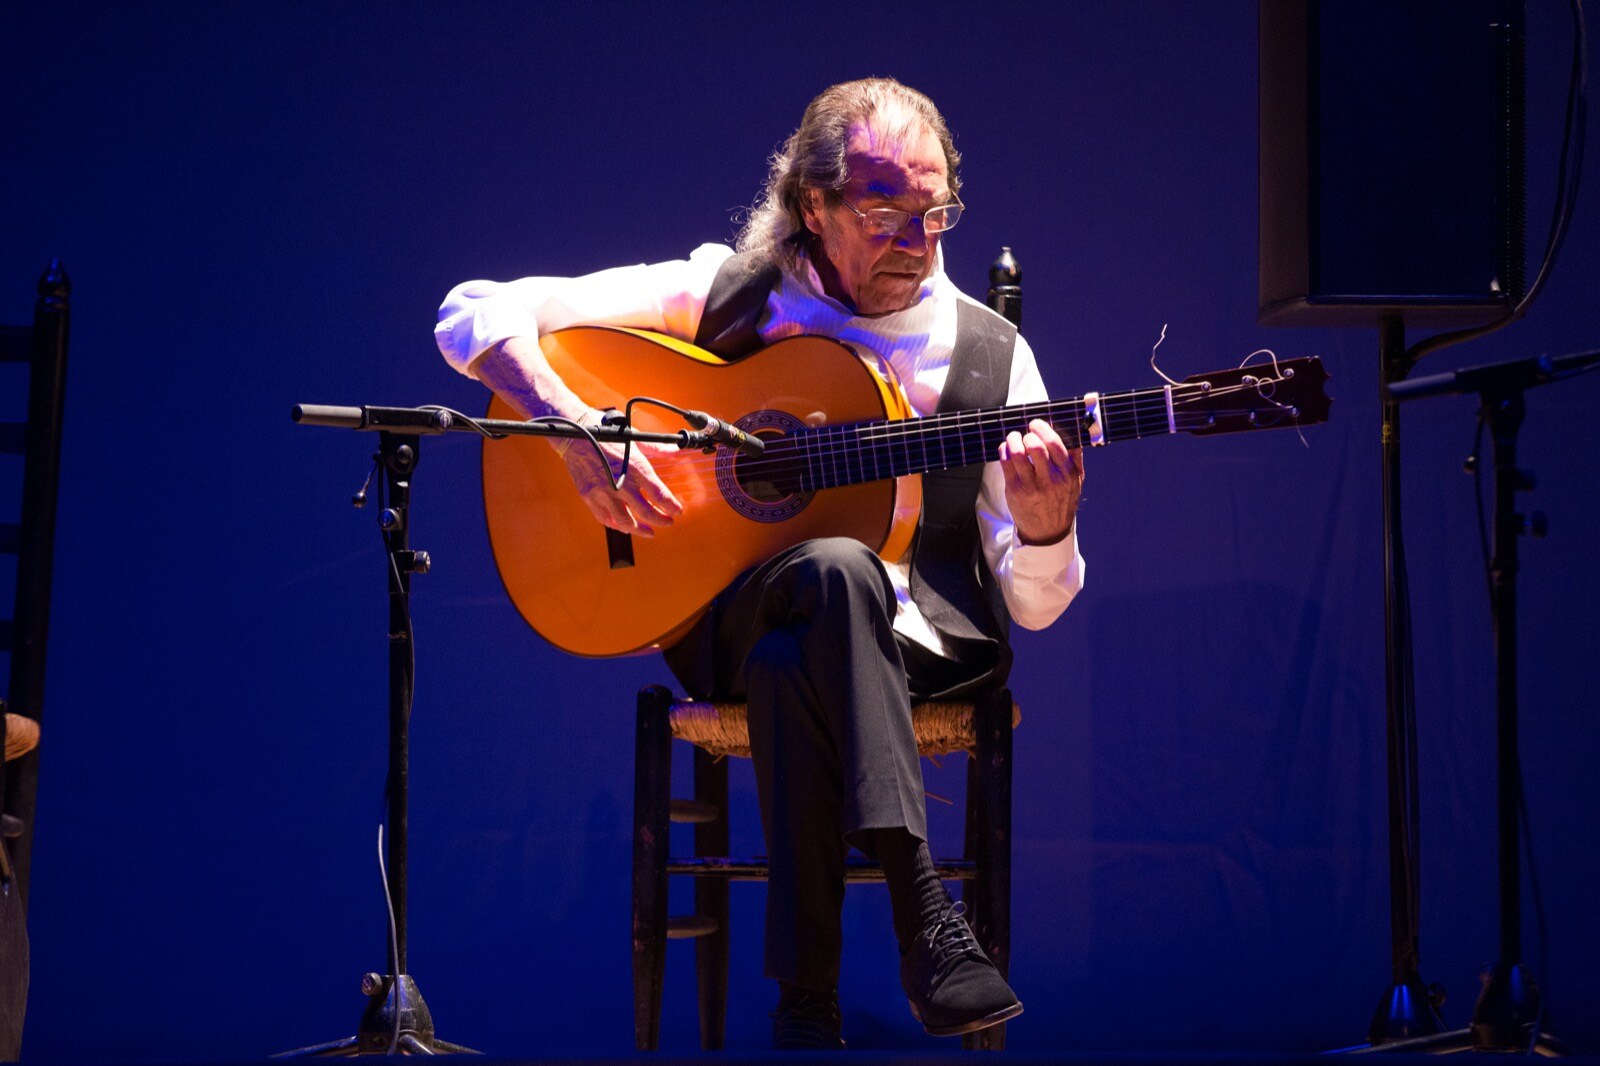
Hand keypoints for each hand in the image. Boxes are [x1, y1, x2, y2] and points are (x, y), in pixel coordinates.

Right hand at [557, 417, 684, 536]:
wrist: (576, 435)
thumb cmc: (606, 435)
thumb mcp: (636, 438)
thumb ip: (657, 448)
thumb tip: (676, 450)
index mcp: (636, 467)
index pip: (660, 494)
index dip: (671, 506)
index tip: (677, 511)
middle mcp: (621, 483)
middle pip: (646, 512)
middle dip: (661, 520)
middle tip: (668, 522)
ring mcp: (604, 492)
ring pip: (626, 521)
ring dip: (640, 530)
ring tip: (649, 532)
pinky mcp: (590, 497)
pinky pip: (606, 518)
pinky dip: (617, 526)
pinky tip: (625, 527)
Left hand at [999, 419, 1083, 545]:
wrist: (1048, 531)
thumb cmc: (1062, 501)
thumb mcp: (1077, 481)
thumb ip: (1075, 457)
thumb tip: (1073, 431)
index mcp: (1067, 473)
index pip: (1054, 443)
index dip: (1042, 428)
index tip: (1035, 424)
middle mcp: (1050, 480)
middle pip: (1035, 446)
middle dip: (1027, 434)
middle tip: (1025, 435)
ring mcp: (1031, 486)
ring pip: (1017, 453)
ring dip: (1013, 440)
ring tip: (1014, 438)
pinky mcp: (1015, 490)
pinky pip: (1005, 463)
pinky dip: (1004, 450)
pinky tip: (1006, 449)